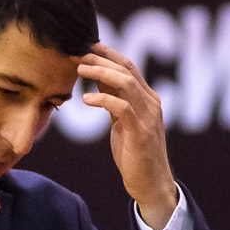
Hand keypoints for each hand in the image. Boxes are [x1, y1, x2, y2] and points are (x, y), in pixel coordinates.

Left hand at [77, 43, 178, 229]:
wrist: (150, 184)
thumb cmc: (134, 154)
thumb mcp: (122, 122)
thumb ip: (115, 101)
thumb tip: (99, 78)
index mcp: (148, 98)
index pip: (129, 66)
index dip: (108, 53)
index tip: (87, 45)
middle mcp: (151, 102)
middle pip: (127, 69)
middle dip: (100, 58)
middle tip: (78, 53)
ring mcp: (148, 116)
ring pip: (125, 82)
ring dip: (100, 72)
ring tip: (79, 69)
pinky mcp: (141, 132)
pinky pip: (122, 107)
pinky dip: (103, 99)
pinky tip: (86, 99)